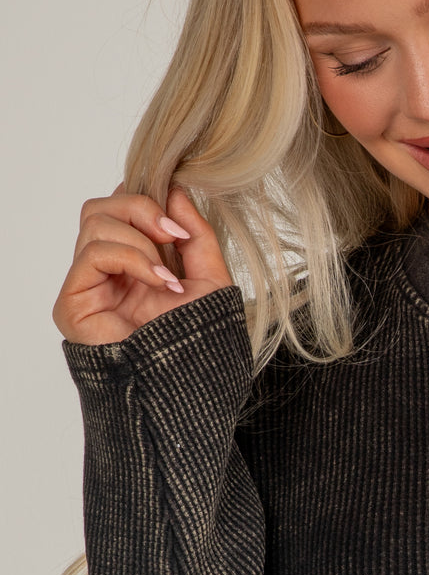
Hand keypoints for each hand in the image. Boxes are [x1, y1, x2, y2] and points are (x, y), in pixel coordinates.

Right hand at [53, 184, 232, 345]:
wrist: (187, 383)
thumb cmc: (198, 340)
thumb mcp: (210, 278)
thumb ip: (196, 234)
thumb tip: (176, 191)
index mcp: (131, 263)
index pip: (118, 208)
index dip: (145, 200)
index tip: (180, 222)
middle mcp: (104, 272)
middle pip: (100, 206)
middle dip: (141, 209)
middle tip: (174, 236)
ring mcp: (86, 286)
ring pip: (94, 222)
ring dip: (141, 240)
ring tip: (167, 275)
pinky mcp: (73, 302)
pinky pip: (94, 253)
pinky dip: (132, 258)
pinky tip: (158, 283)